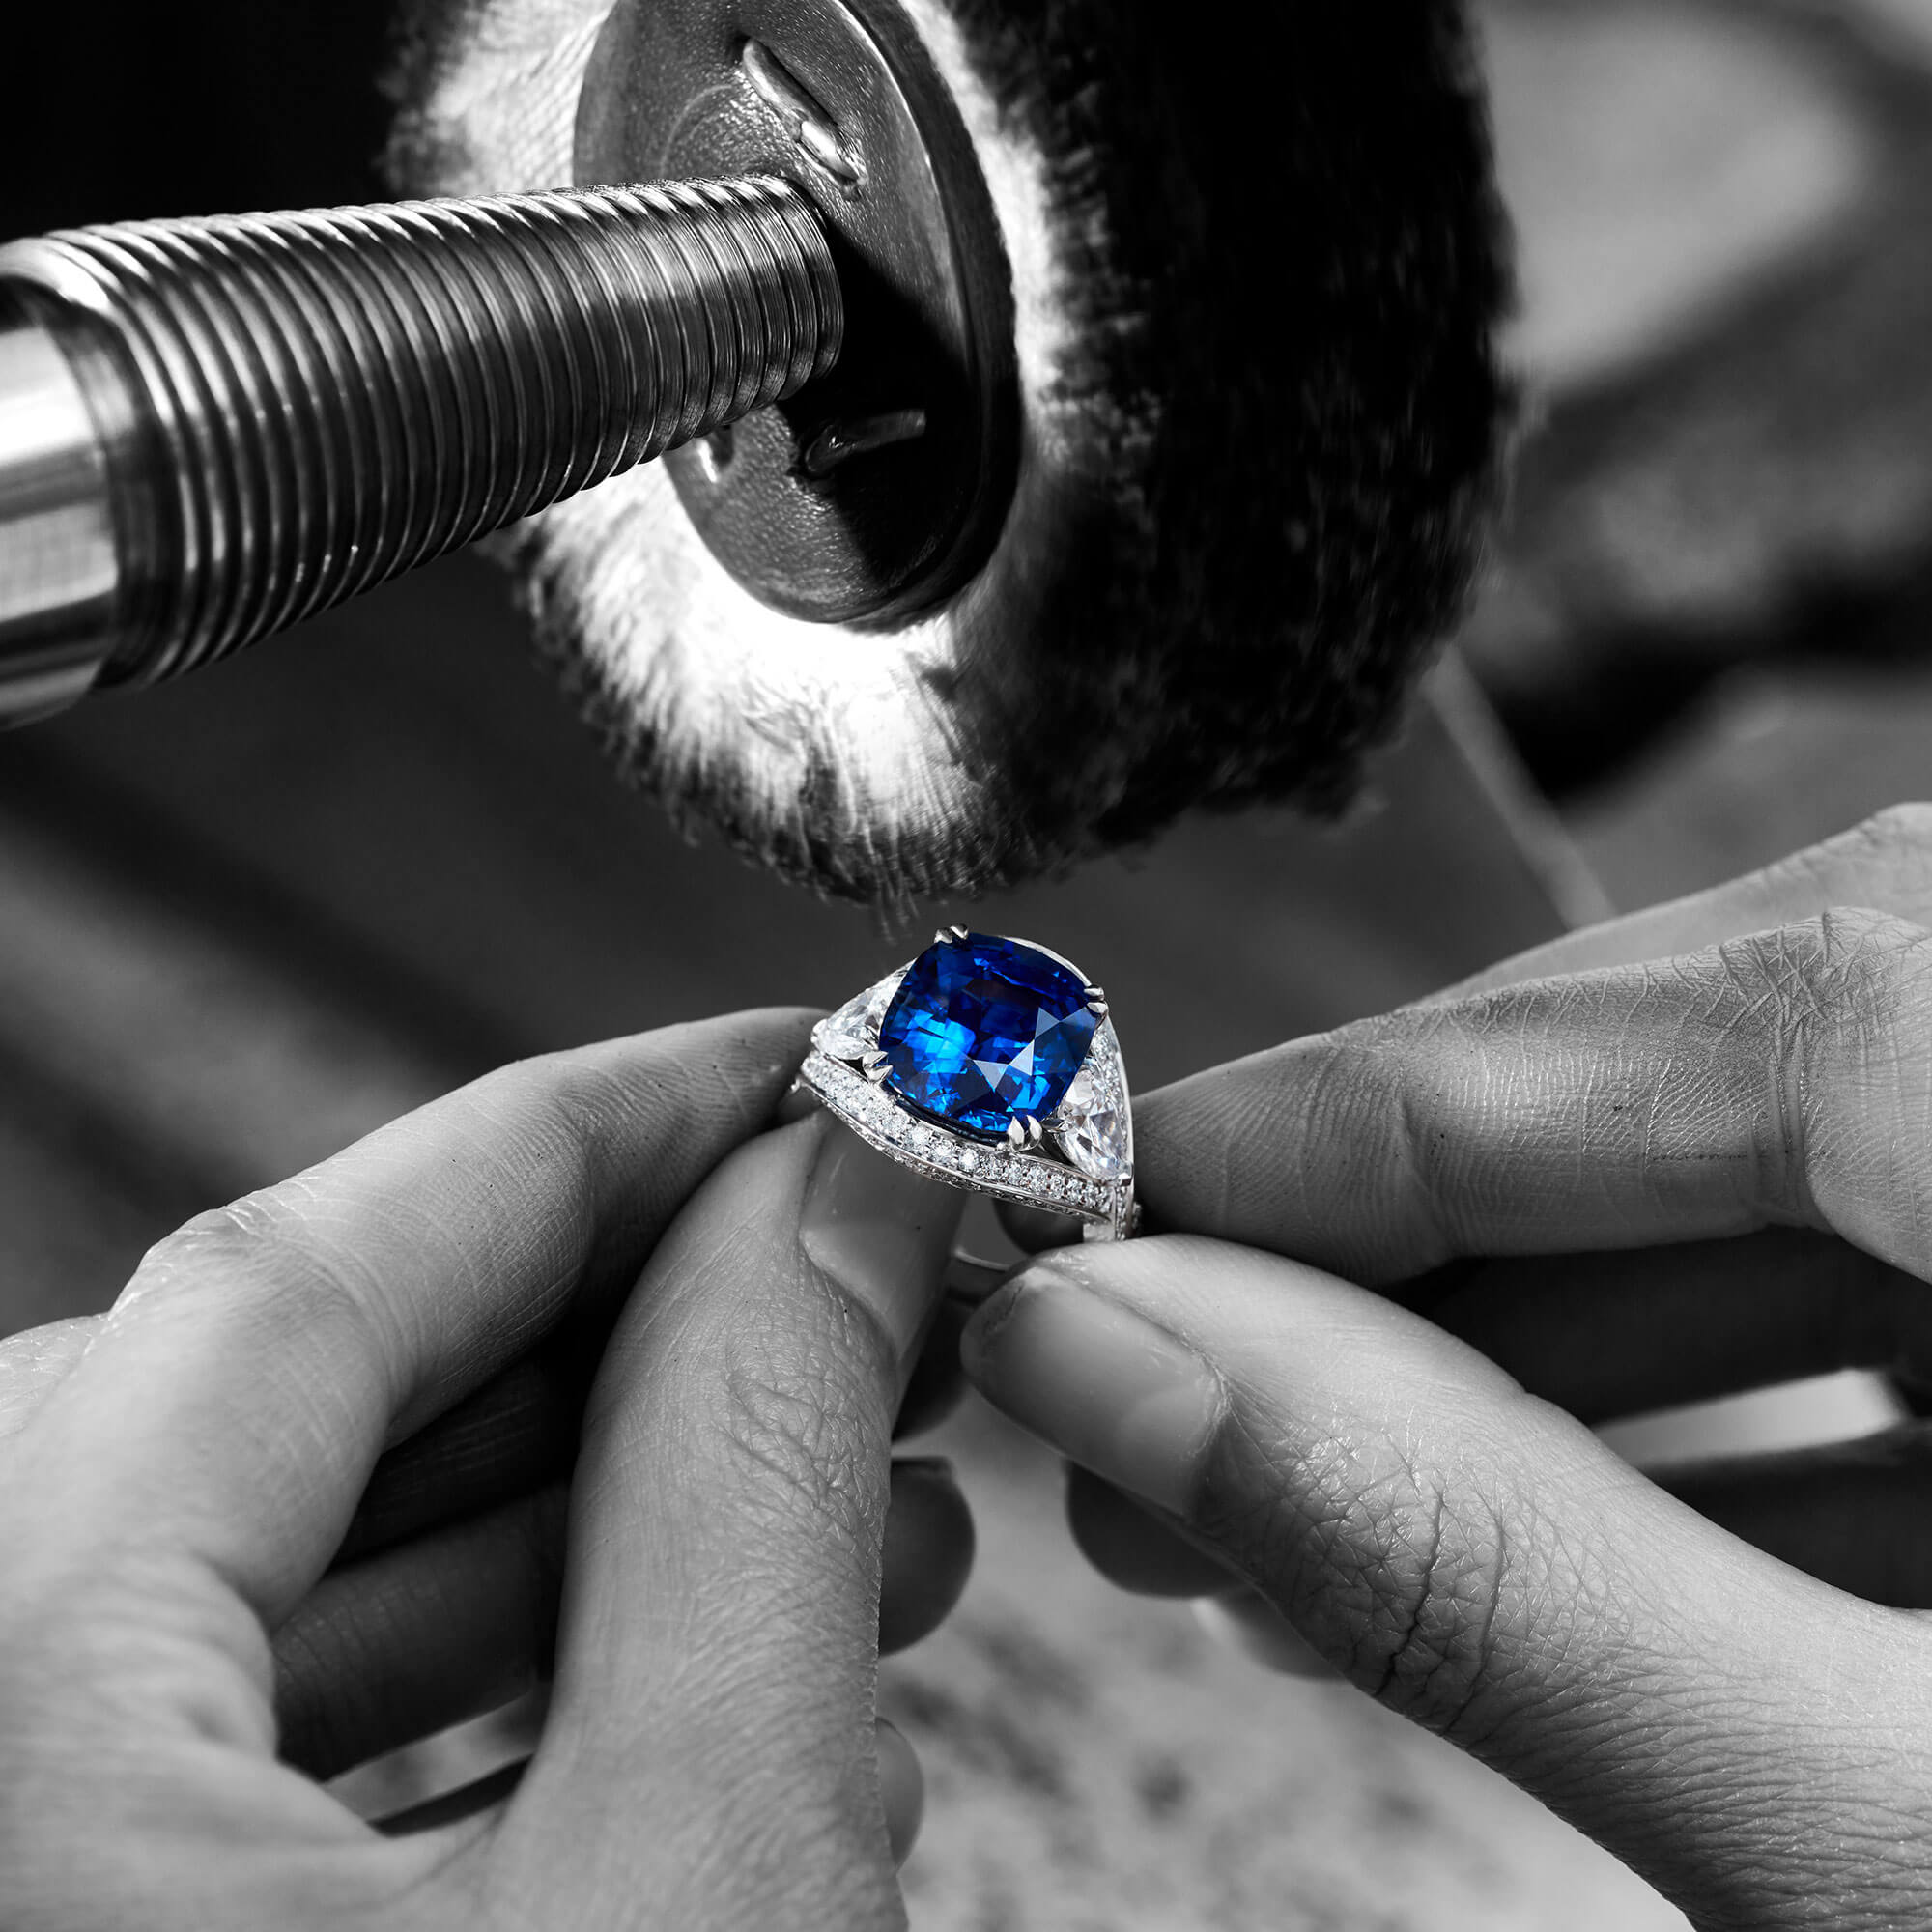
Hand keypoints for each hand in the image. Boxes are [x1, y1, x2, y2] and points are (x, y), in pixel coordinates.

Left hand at [0, 1011, 971, 1930]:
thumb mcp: (692, 1892)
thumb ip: (748, 1496)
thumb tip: (832, 1197)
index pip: (284, 1290)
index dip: (593, 1135)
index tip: (788, 1065)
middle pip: (272, 1426)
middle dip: (622, 1336)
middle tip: (851, 1263)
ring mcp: (6, 1881)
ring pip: (274, 1605)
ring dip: (598, 1533)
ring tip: (867, 1501)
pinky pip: (255, 1770)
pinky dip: (502, 1704)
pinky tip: (735, 1685)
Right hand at [964, 805, 1931, 1930]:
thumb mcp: (1894, 1842)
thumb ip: (1481, 1563)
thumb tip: (1102, 1360)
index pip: (1598, 1032)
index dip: (1272, 1146)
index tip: (1050, 1234)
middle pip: (1692, 1058)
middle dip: (1387, 1264)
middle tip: (1133, 1403)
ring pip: (1796, 1160)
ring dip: (1542, 1348)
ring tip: (1280, 1499)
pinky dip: (1741, 1405)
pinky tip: (1541, 1531)